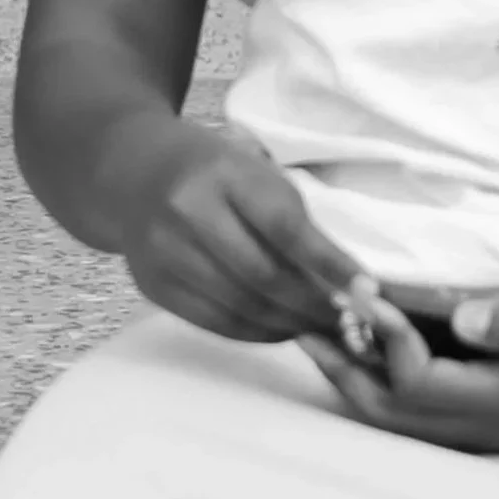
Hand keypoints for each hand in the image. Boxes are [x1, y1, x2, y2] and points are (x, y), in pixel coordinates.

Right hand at [123, 126, 361, 344]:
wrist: (130, 170)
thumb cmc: (210, 166)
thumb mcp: (252, 167)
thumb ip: (290, 215)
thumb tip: (343, 276)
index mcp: (223, 172)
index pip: (284, 226)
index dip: (329, 263)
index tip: (367, 289)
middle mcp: (188, 212)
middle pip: (262, 276)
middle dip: (313, 305)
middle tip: (349, 320)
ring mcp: (164, 253)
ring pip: (240, 306)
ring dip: (289, 325)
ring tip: (321, 328)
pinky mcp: (153, 285)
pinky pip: (214, 322)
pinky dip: (256, 333)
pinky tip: (282, 329)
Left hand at [297, 292, 498, 455]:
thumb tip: (461, 314)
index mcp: (498, 404)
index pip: (413, 381)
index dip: (384, 337)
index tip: (369, 289)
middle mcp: (477, 428)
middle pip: (384, 409)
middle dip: (341, 366)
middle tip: (304, 319)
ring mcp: (477, 432)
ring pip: (392, 417)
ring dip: (353, 376)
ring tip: (321, 331)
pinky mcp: (482, 423)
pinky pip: (413, 411)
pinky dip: (380, 381)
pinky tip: (373, 345)